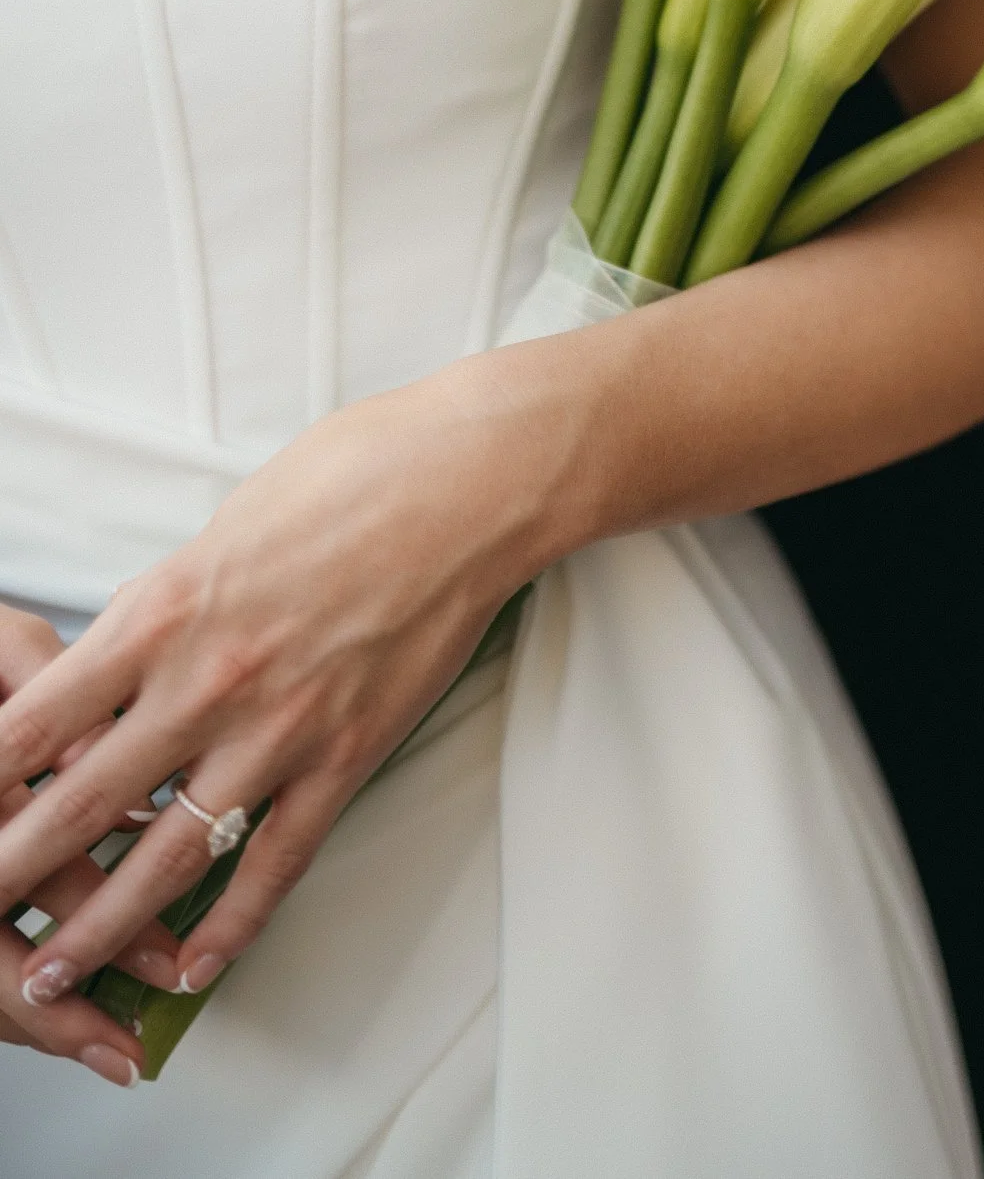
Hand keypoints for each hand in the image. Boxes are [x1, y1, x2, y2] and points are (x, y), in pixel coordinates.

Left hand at [0, 357, 545, 1012]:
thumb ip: (169, 604)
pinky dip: (230, 923)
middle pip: (83, 800)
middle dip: (12, 870)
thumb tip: (122, 656)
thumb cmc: (355, 475)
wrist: (471, 483)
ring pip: (168, 855)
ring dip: (99, 927)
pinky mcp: (349, 754)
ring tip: (49, 974)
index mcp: (166, 608)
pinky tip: (191, 964)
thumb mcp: (226, 525)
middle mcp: (211, 679)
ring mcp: (282, 727)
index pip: (39, 716)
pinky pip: (276, 860)